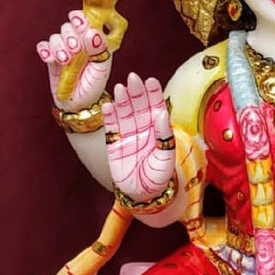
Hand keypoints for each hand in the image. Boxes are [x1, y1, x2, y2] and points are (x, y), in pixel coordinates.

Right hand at [36, 10, 110, 111]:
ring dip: (59, 47)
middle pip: (68, 27)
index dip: (81, 19)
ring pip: (56, 37)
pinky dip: (45, 50)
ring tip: (65, 61)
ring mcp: (63, 49)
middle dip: (70, 37)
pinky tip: (50, 59)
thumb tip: (93, 33)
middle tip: (75, 50)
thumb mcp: (101, 70)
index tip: (80, 24)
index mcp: (93, 41)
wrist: (78, 103)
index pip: (85, 21)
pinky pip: (43, 46)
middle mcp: (78, 41)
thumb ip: (99, 51)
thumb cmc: (93, 86)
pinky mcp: (51, 57)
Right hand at [102, 72, 174, 202]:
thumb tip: (161, 114)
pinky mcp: (114, 144)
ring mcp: (128, 135)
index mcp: (158, 130)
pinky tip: (108, 105)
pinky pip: (111, 128)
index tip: (150, 80)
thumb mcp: (166, 158)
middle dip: (136, 92)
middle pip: (139, 107)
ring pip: (124, 114)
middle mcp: (143, 130)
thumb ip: (165, 136)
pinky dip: (109, 117)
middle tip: (133, 78)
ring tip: (120, 88)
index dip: (153, 94)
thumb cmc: (159, 178)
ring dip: (122, 101)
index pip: (156, 107)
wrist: (143, 196)